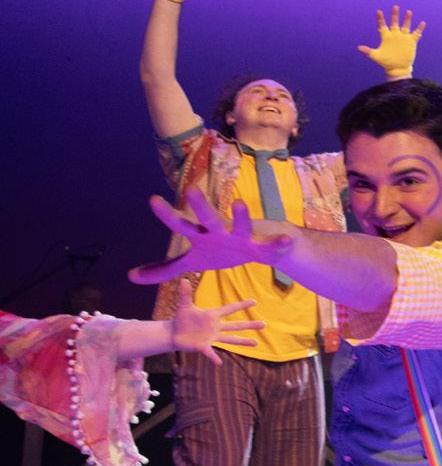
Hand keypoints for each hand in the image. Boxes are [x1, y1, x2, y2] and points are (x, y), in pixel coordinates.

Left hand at [129, 187, 293, 284]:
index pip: (180, 224)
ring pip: (242, 225)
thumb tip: (130, 276)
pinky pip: (272, 247)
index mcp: (202, 236)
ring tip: (239, 203)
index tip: (153, 200)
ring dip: (241, 216)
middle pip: (208, 218)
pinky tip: (285, 241)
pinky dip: (279, 244)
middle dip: (201, 206)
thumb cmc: (222, 252)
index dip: (167, 214)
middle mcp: (221, 231)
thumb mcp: (192, 262)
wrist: (259, 247)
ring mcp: (244, 236)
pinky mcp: (264, 245)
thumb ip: (163, 269)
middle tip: (189, 189)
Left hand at [170, 278, 263, 364]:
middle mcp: (215, 327)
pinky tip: (219, 363)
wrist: (174, 333)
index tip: (254, 301)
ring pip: (230, 339)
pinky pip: (210, 352)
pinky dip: (214, 357)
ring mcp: (211, 337)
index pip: (230, 308)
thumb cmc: (181, 319)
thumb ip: (185, 294)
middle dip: (250, 324)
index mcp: (212, 316)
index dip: (241, 305)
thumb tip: (183, 279)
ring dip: (243, 341)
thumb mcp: (184, 306)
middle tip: (264, 324)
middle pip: (236, 325)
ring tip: (256, 343)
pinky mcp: (204, 346)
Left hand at [358, 5, 425, 78]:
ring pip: (406, 26)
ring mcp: (403, 38)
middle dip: (395, 15)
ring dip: (407, 19)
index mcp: (386, 37)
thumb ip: (368, 51)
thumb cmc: (386, 62)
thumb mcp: (376, 56)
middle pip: (395, 22)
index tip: (378, 12)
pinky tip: (423, 23)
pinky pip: (416, 33)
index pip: (382, 25)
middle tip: (395, 7)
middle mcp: (395, 35)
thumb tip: (358, 48)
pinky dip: (420, 28)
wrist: (397, 68)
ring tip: (408, 12)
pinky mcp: (411, 42)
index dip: (380, 19)